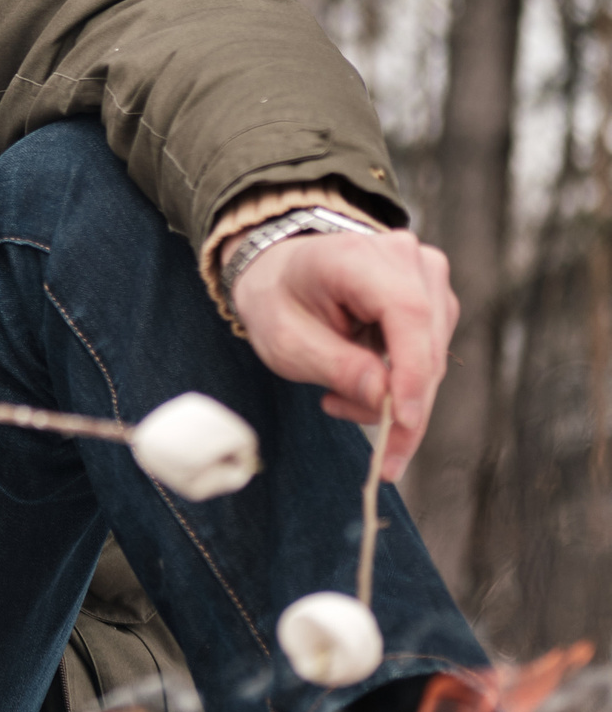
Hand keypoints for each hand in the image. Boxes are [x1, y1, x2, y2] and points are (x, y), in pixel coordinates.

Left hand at [231, 228, 456, 476]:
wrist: (281, 270)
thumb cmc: (277, 299)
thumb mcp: (286, 341)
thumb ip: (336, 367)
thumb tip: (385, 399)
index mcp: (360, 256)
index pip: (406, 313)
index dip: (412, 372)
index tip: (403, 421)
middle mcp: (407, 259)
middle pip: (427, 345)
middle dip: (404, 406)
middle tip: (380, 455)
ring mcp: (427, 278)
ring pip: (434, 357)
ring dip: (396, 397)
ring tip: (337, 400)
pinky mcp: (434, 301)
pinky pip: (430, 355)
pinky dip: (401, 384)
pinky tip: (360, 386)